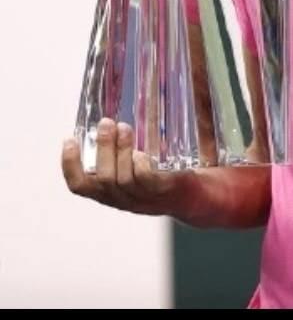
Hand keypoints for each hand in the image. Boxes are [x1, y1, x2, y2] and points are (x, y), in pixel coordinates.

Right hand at [62, 118, 189, 216]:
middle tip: (106, 123)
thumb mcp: (133, 166)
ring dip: (121, 151)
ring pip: (122, 179)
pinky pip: (145, 180)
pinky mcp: (162, 191)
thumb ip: (119, 149)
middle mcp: (122, 199)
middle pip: (103, 179)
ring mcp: (142, 198)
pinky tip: (142, 152)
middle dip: (103, 148)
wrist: (195, 194)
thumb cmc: (160, 174)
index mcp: (109, 193)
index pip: (80, 186)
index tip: (70, 140)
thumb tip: (108, 119)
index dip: (70, 165)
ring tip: (124, 128)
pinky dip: (140, 164)